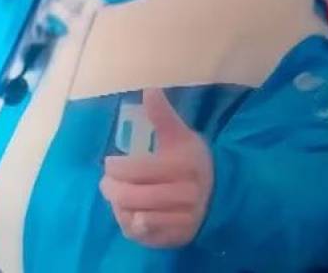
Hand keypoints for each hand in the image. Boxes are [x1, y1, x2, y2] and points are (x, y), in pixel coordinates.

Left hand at [100, 87, 213, 247]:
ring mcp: (181, 220)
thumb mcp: (181, 137)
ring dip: (118, 206)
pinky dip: (128, 224)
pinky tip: (129, 212)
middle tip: (106, 182)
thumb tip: (149, 89)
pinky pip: (141, 235)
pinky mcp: (176, 237)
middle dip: (111, 188)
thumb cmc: (193, 162)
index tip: (110, 163)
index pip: (136, 170)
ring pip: (133, 216)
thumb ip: (163, 116)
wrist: (222, 196)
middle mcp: (184, 196)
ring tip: (117, 196)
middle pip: (130, 196)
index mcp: (182, 167)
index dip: (116, 168)